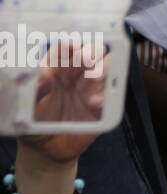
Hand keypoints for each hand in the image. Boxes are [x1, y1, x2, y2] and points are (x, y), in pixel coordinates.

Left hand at [22, 42, 110, 165]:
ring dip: (106, 68)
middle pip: (93, 50)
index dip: (69, 44)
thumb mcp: (27, 107)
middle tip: (87, 58)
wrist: (46, 149)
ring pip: (108, 67)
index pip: (65, 48)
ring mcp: (92, 87)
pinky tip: (94, 104)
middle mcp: (78, 73)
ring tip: (97, 76)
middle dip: (93, 50)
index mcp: (57, 67)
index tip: (70, 47)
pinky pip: (112, 95)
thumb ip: (34, 91)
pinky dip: (106, 96)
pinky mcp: (103, 105)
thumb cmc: (33, 122)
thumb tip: (43, 76)